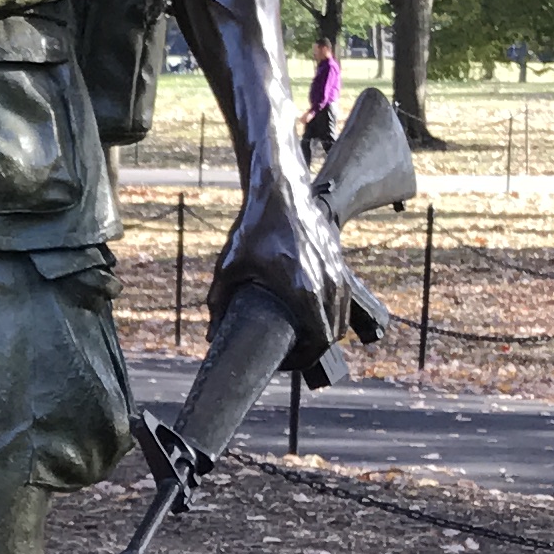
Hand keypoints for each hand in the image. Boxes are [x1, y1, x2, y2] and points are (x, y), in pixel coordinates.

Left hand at [209, 157, 348, 370]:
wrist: (281, 191)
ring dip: (325, 331)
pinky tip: (310, 313)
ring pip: (342, 317)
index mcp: (304, 290)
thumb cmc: (253, 228)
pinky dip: (332, 312)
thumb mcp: (229, 267)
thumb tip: (211, 337)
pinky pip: (342, 298)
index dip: (303, 359)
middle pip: (333, 335)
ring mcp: (337, 271)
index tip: (285, 361)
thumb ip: (218, 304)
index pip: (318, 342)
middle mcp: (327, 283)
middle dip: (313, 349)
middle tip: (290, 353)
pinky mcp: (339, 261)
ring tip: (300, 336)